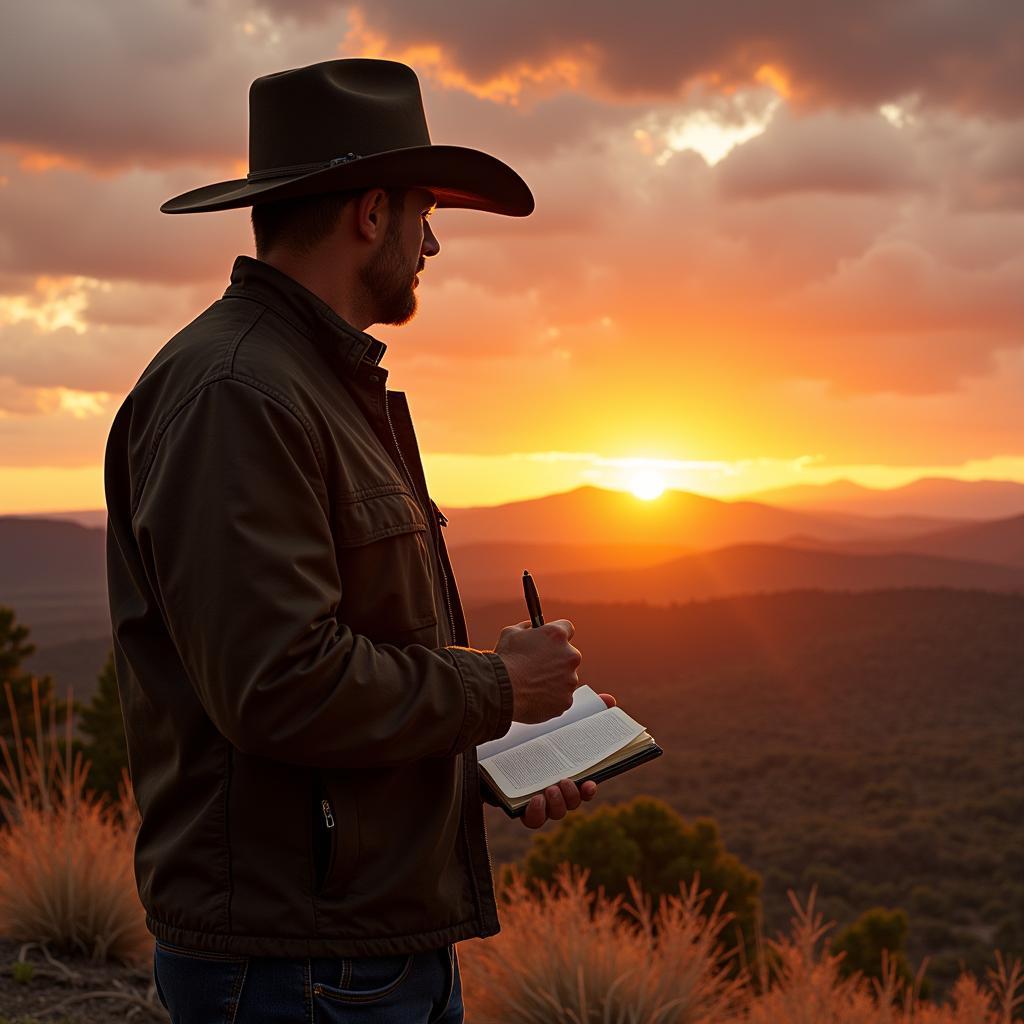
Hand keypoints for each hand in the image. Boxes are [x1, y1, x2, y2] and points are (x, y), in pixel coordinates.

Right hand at [494, 619, 581, 723]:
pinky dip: (552, 697)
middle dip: (556, 660)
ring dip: (554, 679)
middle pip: (568, 655)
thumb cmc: (505, 662)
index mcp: (557, 635)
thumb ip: (526, 628)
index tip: (550, 642)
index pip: (567, 628)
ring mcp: (570, 679)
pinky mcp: (566, 699)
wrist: (501, 691)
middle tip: (538, 666)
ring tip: (533, 683)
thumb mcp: (511, 633)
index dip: (557, 636)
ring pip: (566, 678)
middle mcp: (569, 655)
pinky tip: (535, 695)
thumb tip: (530, 627)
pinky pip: (562, 697)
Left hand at [519, 692, 615, 829]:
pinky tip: (534, 800)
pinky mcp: (518, 807)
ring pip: (555, 814)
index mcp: (565, 773)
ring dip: (558, 805)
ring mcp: (537, 801)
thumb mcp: (554, 721)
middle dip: (572, 796)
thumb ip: (585, 710)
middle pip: (571, 803)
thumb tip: (610, 700)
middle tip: (564, 781)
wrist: (494, 736)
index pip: (584, 788)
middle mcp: (554, 791)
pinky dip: (537, 814)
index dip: (589, 790)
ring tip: (549, 789)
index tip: (590, 782)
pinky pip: (533, 820)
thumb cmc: (530, 732)